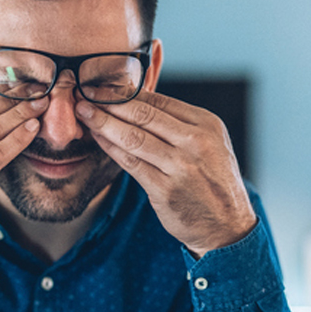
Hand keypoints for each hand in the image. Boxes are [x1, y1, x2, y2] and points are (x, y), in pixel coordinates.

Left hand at [76, 91, 256, 257]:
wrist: (227, 225)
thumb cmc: (211, 182)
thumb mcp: (208, 144)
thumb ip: (178, 125)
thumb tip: (137, 102)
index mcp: (206, 124)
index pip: (159, 100)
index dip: (127, 92)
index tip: (103, 86)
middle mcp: (196, 142)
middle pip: (144, 114)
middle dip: (110, 102)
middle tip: (86, 93)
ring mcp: (181, 166)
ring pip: (134, 137)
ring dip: (104, 123)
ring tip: (83, 113)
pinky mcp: (165, 189)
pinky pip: (131, 163)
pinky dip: (110, 148)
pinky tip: (97, 138)